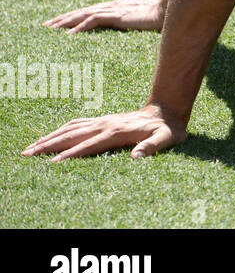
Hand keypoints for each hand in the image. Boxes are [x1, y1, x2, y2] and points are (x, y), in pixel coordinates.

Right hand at [22, 105, 186, 161]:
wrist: (168, 109)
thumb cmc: (168, 128)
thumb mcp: (167, 138)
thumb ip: (153, 146)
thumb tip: (137, 156)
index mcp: (117, 132)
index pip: (89, 145)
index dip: (71, 154)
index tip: (52, 163)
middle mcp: (106, 125)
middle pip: (72, 135)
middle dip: (49, 145)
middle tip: (27, 154)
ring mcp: (103, 121)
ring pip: (70, 128)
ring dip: (50, 137)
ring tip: (30, 147)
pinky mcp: (102, 120)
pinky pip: (77, 124)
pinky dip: (60, 130)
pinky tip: (50, 136)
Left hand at [44, 0, 163, 32]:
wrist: (175, 7)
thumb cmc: (166, 15)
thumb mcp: (150, 19)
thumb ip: (143, 22)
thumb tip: (143, 27)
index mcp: (121, 6)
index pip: (94, 10)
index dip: (77, 16)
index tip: (63, 23)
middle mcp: (115, 5)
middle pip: (84, 11)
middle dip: (65, 18)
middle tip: (47, 25)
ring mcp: (116, 9)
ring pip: (84, 14)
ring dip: (66, 22)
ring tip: (50, 29)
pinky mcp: (119, 15)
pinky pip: (94, 21)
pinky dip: (80, 27)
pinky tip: (69, 35)